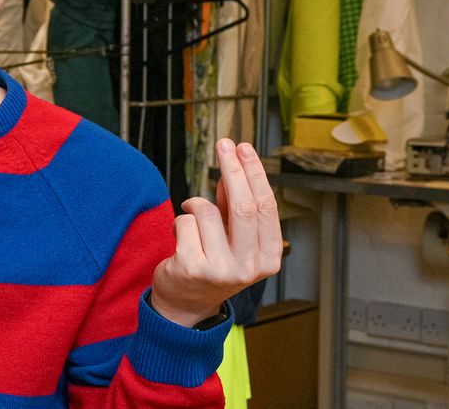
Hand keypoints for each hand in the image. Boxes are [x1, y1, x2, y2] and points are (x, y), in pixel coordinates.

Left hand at [150, 138, 282, 326]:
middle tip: (225, 144)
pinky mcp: (193, 268)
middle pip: (243, 206)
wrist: (186, 304)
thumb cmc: (212, 262)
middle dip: (233, 169)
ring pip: (207, 212)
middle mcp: (250, 267)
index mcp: (269, 258)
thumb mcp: (232, 235)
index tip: (244, 148)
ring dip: (195, 205)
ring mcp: (221, 270)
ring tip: (192, 219)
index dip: (254, 173)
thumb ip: (234, 205)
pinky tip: (180, 238)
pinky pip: (185, 222)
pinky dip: (179, 222)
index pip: (266, 206)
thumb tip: (234, 166)